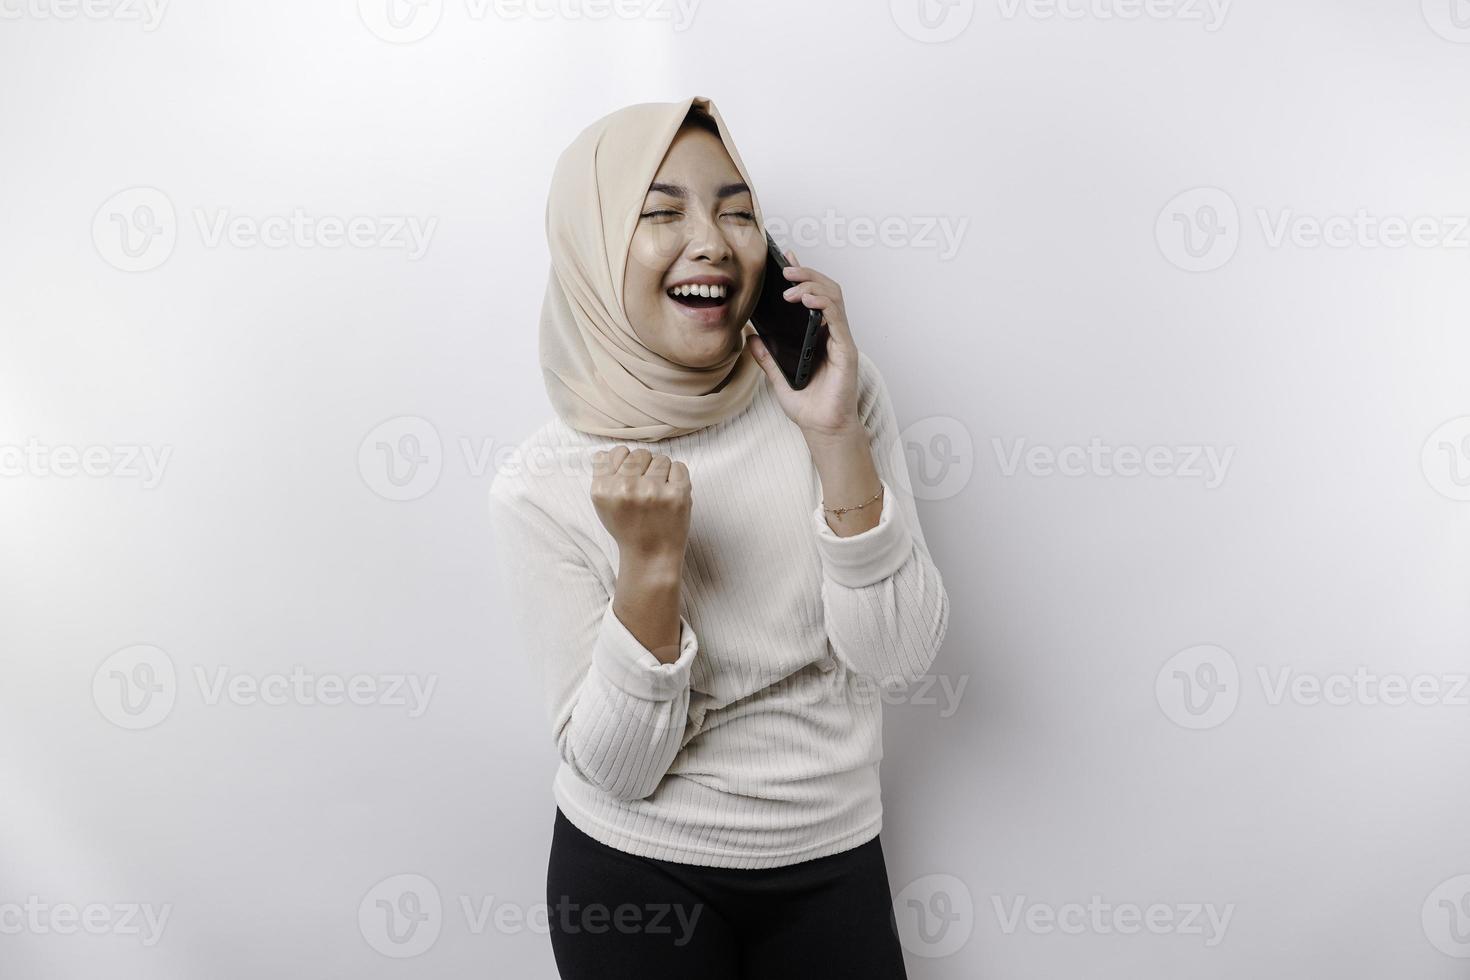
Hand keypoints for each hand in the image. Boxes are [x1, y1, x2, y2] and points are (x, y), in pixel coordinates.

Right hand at [591, 446, 691, 568]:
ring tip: (657, 491)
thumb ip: (602, 476)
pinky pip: (679, 466)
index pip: (618, 452)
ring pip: (660, 458)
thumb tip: (606, 452)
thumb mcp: (604, 505)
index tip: (630, 478)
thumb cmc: (628, 528)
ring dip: (661, 472)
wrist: (651, 555)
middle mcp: (626, 488)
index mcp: (604, 489)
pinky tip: (669, 492)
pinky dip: (677, 476)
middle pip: (640, 453)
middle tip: (646, 487)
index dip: (625, 463)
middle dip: (644, 467)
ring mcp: (653, 491)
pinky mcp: (677, 494)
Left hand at [746, 248, 862, 441]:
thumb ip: (767, 357)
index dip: (802, 275)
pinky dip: (822, 304)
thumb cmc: (808, 406)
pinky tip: (806, 300)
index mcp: (818, 336)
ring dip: (812, 284)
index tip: (786, 259)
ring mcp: (841, 341)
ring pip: (833, 298)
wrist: (823, 430)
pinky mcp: (846, 351)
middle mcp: (832, 334)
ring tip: (791, 283)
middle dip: (807, 273)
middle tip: (786, 268)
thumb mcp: (778, 378)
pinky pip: (837, 319)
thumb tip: (751, 337)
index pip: (813, 297)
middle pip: (826, 290)